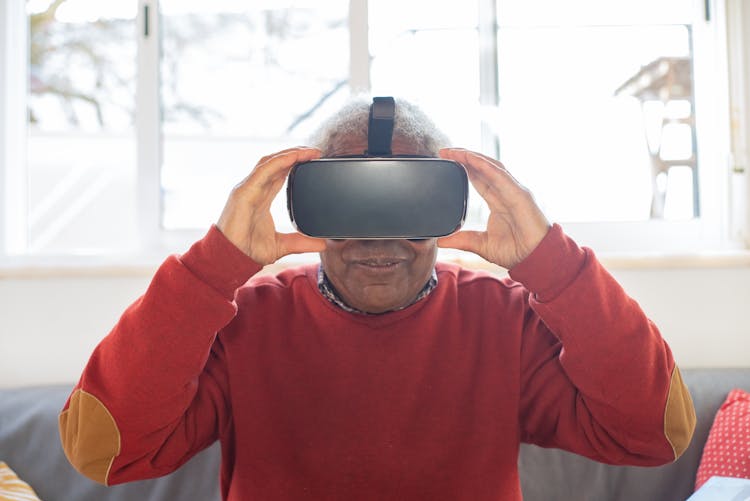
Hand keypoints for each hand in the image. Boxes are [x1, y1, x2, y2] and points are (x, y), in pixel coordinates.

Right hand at [216, 147, 325, 265]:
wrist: (231, 258)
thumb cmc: (247, 250)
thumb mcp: (281, 245)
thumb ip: (301, 242)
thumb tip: (322, 244)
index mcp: (261, 198)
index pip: (279, 174)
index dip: (294, 164)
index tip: (313, 159)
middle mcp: (254, 189)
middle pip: (275, 163)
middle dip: (294, 154)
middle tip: (315, 151)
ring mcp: (247, 189)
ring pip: (269, 162)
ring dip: (289, 154)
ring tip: (308, 151)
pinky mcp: (243, 192)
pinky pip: (263, 171)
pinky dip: (279, 162)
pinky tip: (293, 157)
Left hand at [437, 148, 550, 268]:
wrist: (535, 259)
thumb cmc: (516, 251)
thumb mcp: (482, 245)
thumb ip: (462, 240)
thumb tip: (441, 241)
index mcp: (498, 201)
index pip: (478, 178)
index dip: (463, 167)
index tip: (446, 160)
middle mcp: (506, 192)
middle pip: (483, 167)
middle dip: (464, 157)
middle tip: (445, 151)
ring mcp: (514, 191)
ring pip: (491, 166)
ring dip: (472, 157)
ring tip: (454, 152)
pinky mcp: (520, 195)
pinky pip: (501, 176)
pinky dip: (485, 166)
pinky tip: (471, 159)